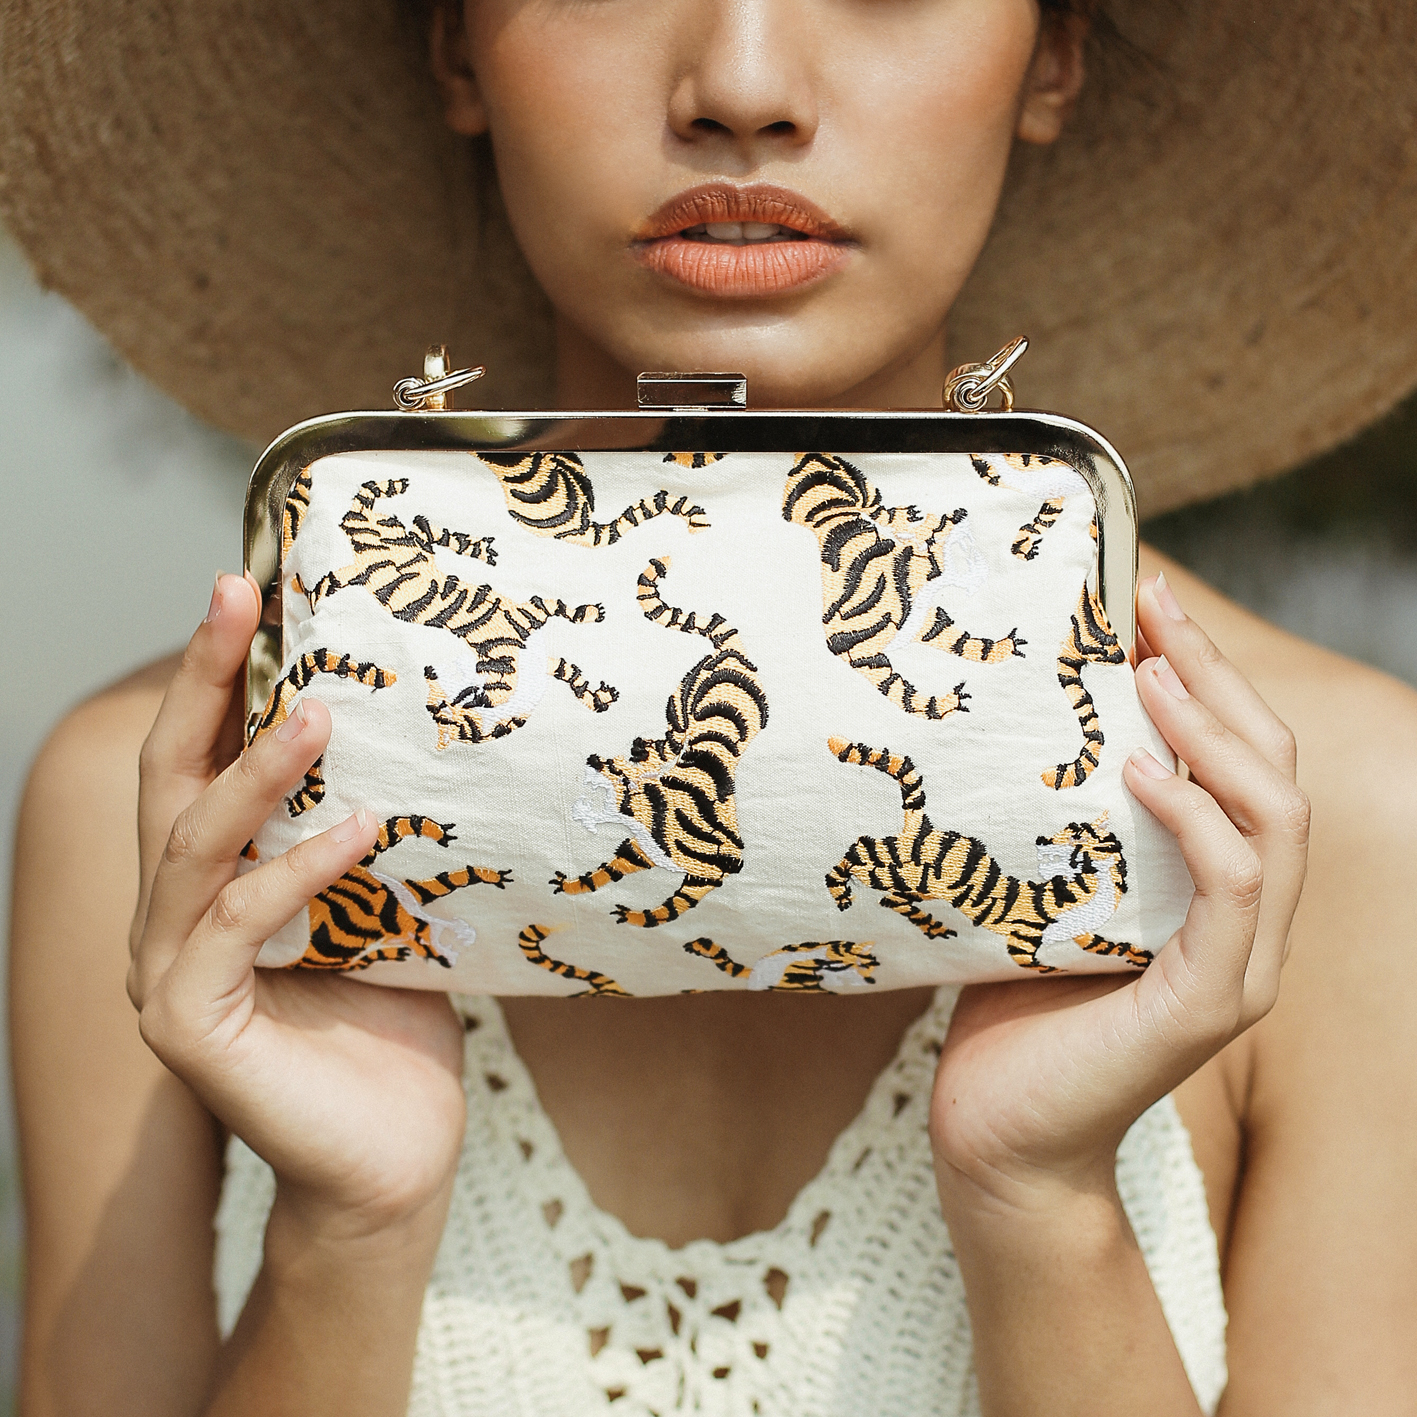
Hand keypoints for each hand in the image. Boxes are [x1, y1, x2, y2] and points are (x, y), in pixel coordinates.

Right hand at [128, 574, 467, 1239]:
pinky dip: (294, 874)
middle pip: (169, 776)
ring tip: (318, 715)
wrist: (397, 1153)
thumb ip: (373, 824)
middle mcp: (173, 916)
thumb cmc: (396, 1019)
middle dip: (203, 681)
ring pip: (190, 846)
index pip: (201, 757)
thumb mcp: (387, 901)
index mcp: (216, 879)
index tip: (254, 586)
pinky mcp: (187, 1028)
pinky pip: (233, 928)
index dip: (219, 673)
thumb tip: (423, 723)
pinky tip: (359, 834)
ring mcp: (167, 973)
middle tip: (239, 595)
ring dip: (253, 773)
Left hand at [930, 571, 1309, 1214]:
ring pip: (1275, 820)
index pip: (1245, 761)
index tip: (1144, 601)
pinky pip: (1232, 890)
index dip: (1208, 676)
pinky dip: (1196, 819)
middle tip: (1153, 600)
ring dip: (1215, 732)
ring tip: (1146, 672)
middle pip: (1275, 769)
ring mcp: (1237, 965)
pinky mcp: (1208, 1004)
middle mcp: (1245, 922)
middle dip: (1218, 676)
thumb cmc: (1008, 1009)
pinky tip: (1140, 770)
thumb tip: (1013, 721)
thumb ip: (1058, 824)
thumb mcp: (1038, 893)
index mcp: (1212, 890)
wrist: (994, 1137)